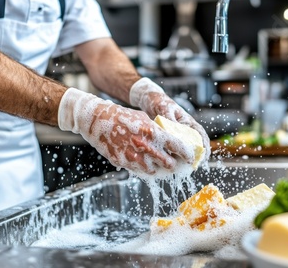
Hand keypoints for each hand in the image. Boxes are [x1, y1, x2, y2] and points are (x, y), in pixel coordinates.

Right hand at [58, 88, 193, 174]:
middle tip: (173, 163)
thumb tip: (170, 139)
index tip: (191, 158)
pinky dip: (143, 168)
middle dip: (173, 164)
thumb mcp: (144, 119)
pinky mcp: (123, 162)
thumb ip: (157, 130)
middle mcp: (145, 145)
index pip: (177, 146)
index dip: (187, 154)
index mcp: (153, 132)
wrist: (97, 120)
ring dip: (157, 168)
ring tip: (157, 164)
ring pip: (154, 170)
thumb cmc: (122, 117)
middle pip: (168, 163)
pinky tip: (144, 163)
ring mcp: (133, 155)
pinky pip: (139, 170)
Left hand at [129, 78, 210, 162]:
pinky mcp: (167, 138)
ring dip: (184, 158)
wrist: (148, 100)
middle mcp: (184, 129)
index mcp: (187, 121)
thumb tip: (174, 131)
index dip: (205, 145)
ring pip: (183, 148)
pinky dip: (172, 156)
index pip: (200, 134)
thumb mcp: (164, 109)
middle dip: (196, 156)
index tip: (205, 156)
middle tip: (193, 166)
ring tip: (182, 168)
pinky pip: (172, 148)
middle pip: (194, 144)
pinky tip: (169, 162)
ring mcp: (176, 134)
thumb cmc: (159, 101)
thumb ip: (170, 119)